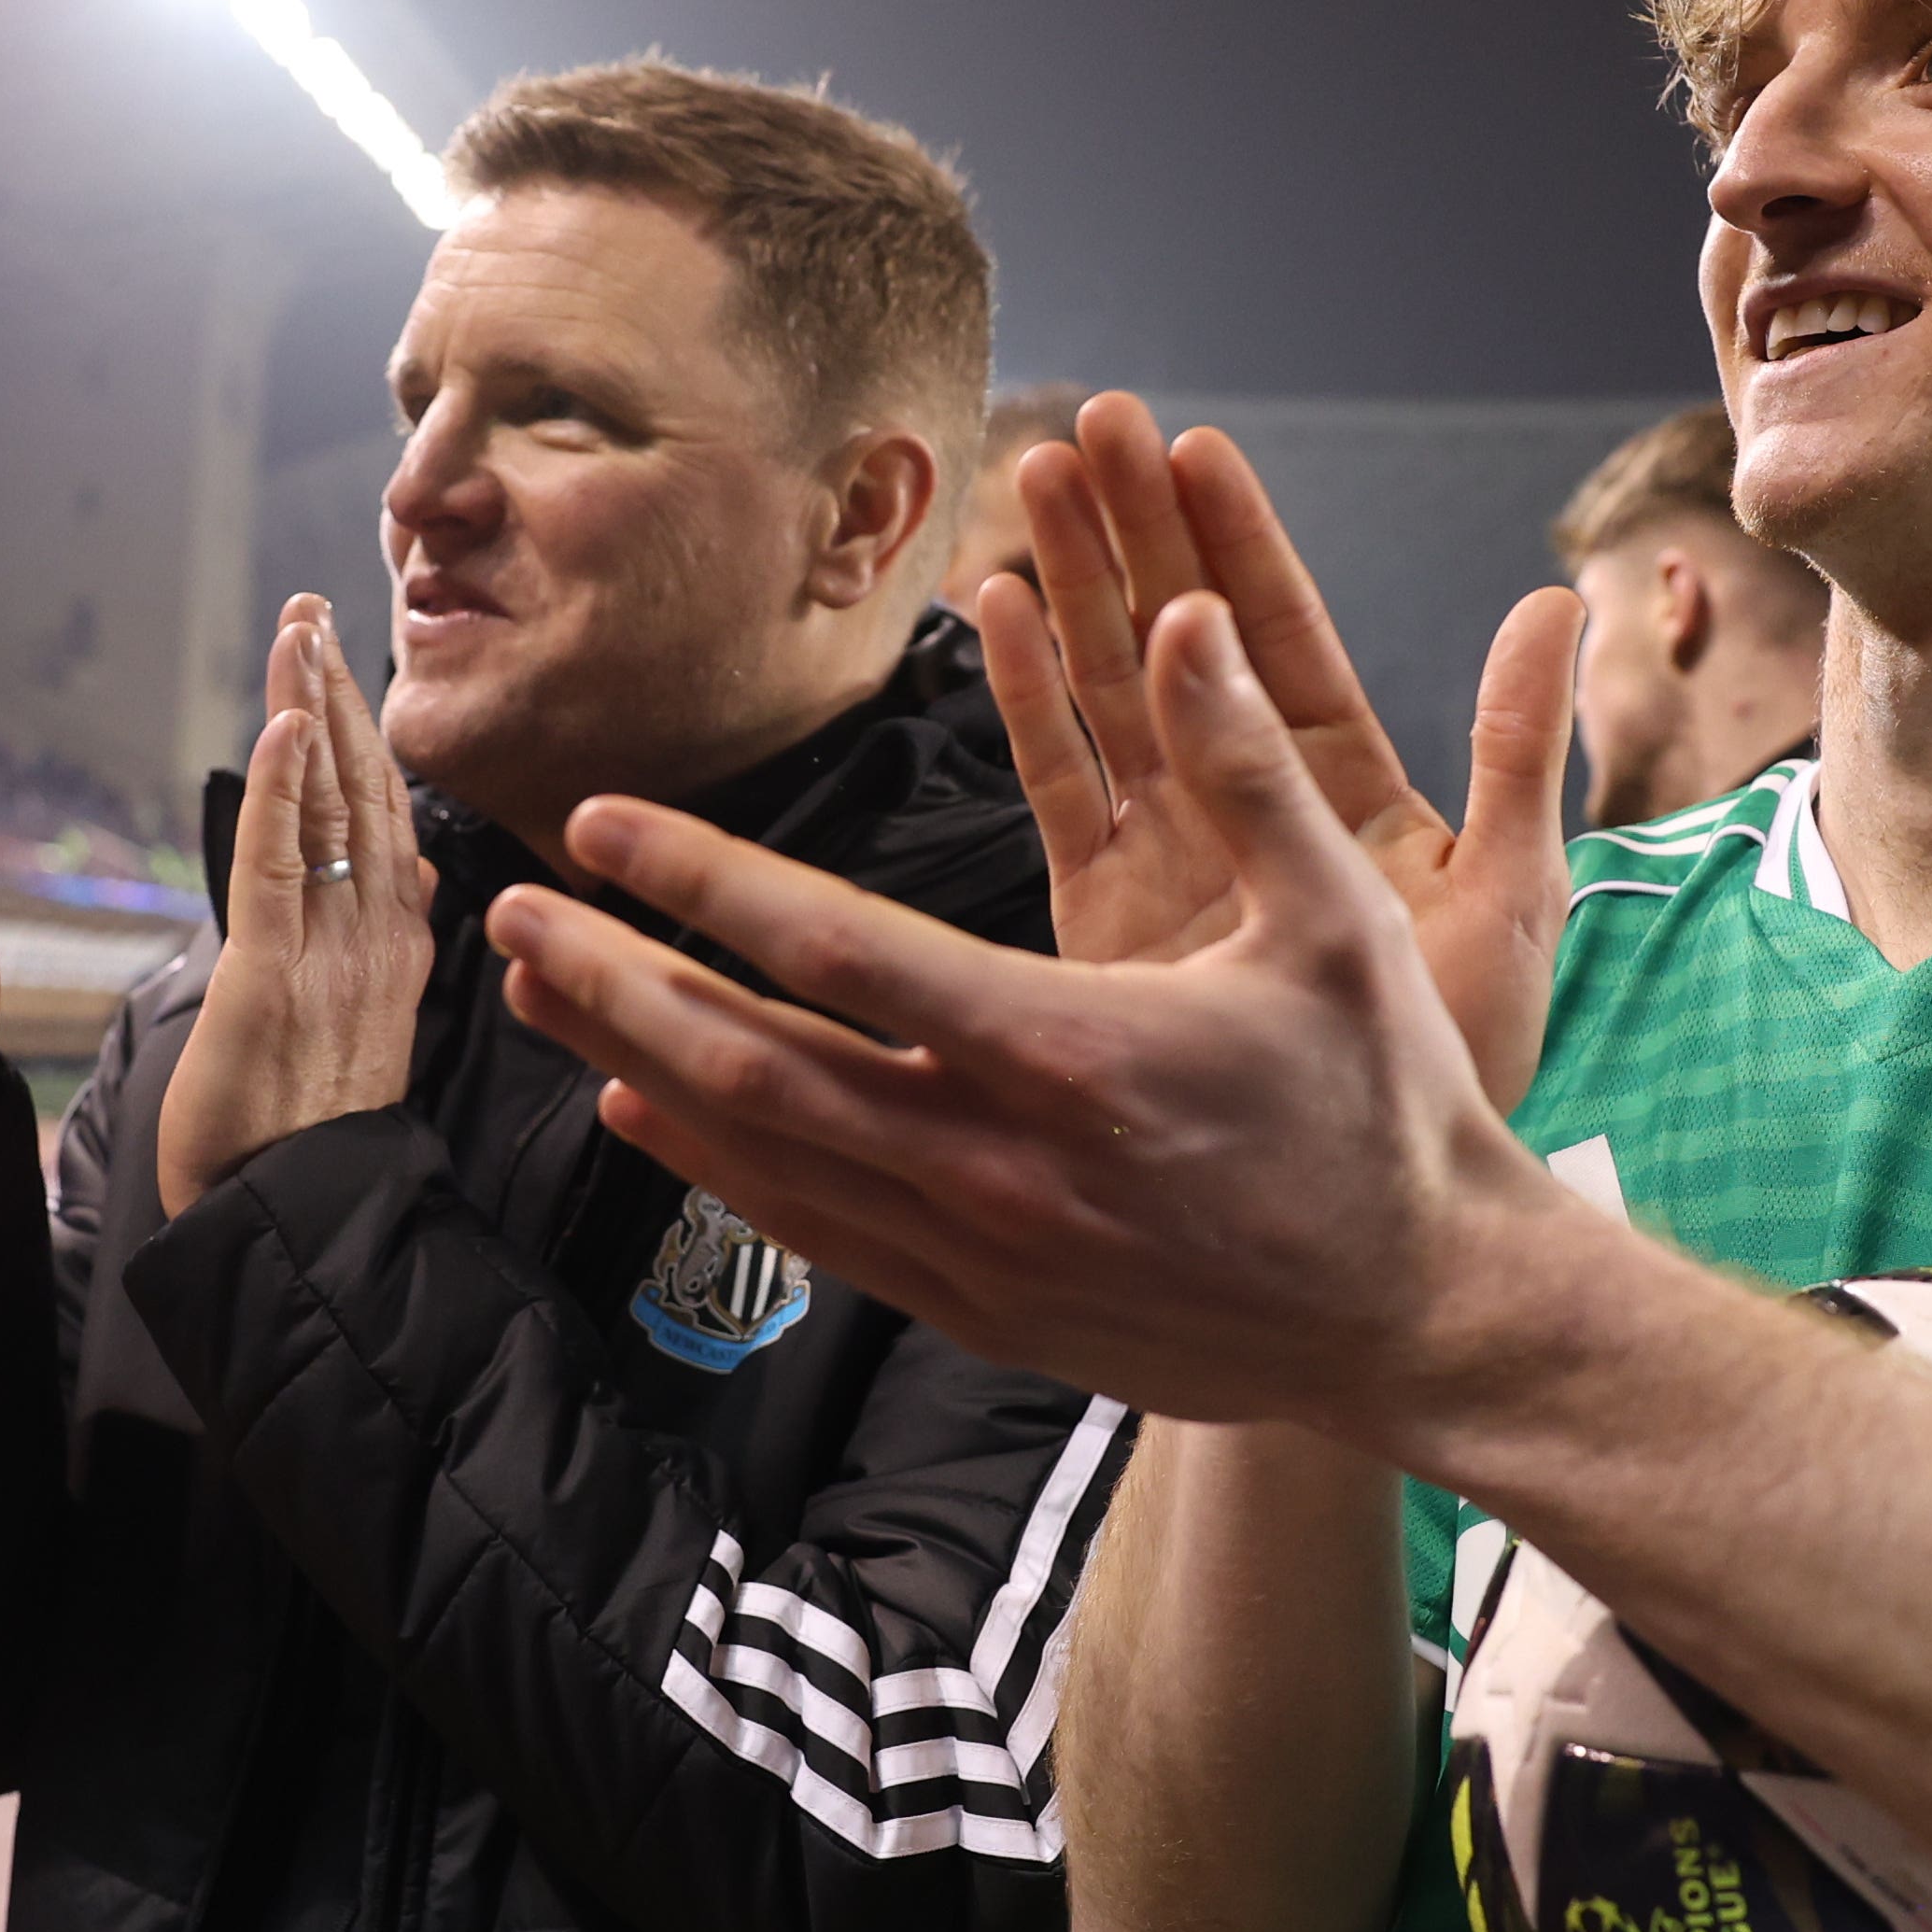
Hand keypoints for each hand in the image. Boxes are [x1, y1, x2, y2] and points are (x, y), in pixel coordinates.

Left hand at [157, 598, 434, 1215]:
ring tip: (297, 631)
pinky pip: (278, 863)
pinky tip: (284, 723)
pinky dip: (281, 788)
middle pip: (364, 792)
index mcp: (394, 948)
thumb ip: (383, 940)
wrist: (293, 1215)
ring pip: (325, 808)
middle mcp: (378, 937)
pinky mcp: (274, 972)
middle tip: (315, 612)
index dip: (367, 735)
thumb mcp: (358, 1024)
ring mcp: (333, 951)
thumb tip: (415, 873)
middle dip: (340, 694)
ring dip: (308, 710)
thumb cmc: (303, 1135)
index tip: (347, 665)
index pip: (384, 818)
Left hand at [486, 591, 1578, 1427]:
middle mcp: (1003, 1165)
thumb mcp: (1341, 920)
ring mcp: (988, 1254)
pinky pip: (820, 1236)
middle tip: (510, 920)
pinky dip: (721, 1168)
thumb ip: (1247, 765)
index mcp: (1071, 1053)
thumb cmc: (1392, 1106)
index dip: (703, 882)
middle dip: (620, 984)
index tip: (602, 824)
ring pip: (768, 1159)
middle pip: (759, 1067)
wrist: (1422, 1318)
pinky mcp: (994, 1314)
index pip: (841, 953)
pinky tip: (656, 1113)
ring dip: (643, 1068)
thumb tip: (1184, 612)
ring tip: (546, 1001)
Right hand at [979, 391, 1581, 1107]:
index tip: (1192, 446)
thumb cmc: (1461, 1067)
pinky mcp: (1105, 920)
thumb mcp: (1509, 897)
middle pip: (1182, 639)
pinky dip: (1027, 699)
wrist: (1377, 1217)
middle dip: (1135, 530)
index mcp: (1348, 791)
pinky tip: (997, 609)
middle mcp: (1252, 806)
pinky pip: (1059, 785)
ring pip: (1112, 692)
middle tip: (1089, 424)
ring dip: (1073, 585)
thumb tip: (1559, 602)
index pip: (1283, 636)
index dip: (1235, 542)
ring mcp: (1174, 857)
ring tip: (1031, 480)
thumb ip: (1518, 746)